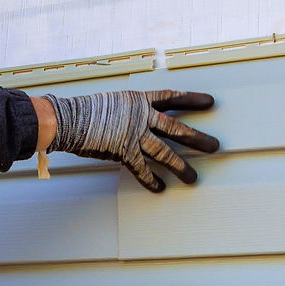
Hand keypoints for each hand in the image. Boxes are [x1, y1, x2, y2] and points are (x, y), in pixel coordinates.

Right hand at [41, 90, 219, 191]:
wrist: (70, 119)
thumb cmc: (84, 110)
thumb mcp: (111, 102)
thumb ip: (126, 111)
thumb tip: (130, 118)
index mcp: (139, 100)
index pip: (172, 98)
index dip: (192, 99)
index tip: (210, 102)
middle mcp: (141, 117)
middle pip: (176, 129)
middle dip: (197, 139)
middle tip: (214, 146)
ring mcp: (135, 135)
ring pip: (165, 152)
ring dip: (180, 166)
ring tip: (193, 177)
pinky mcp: (125, 152)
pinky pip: (142, 169)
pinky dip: (151, 180)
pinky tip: (160, 187)